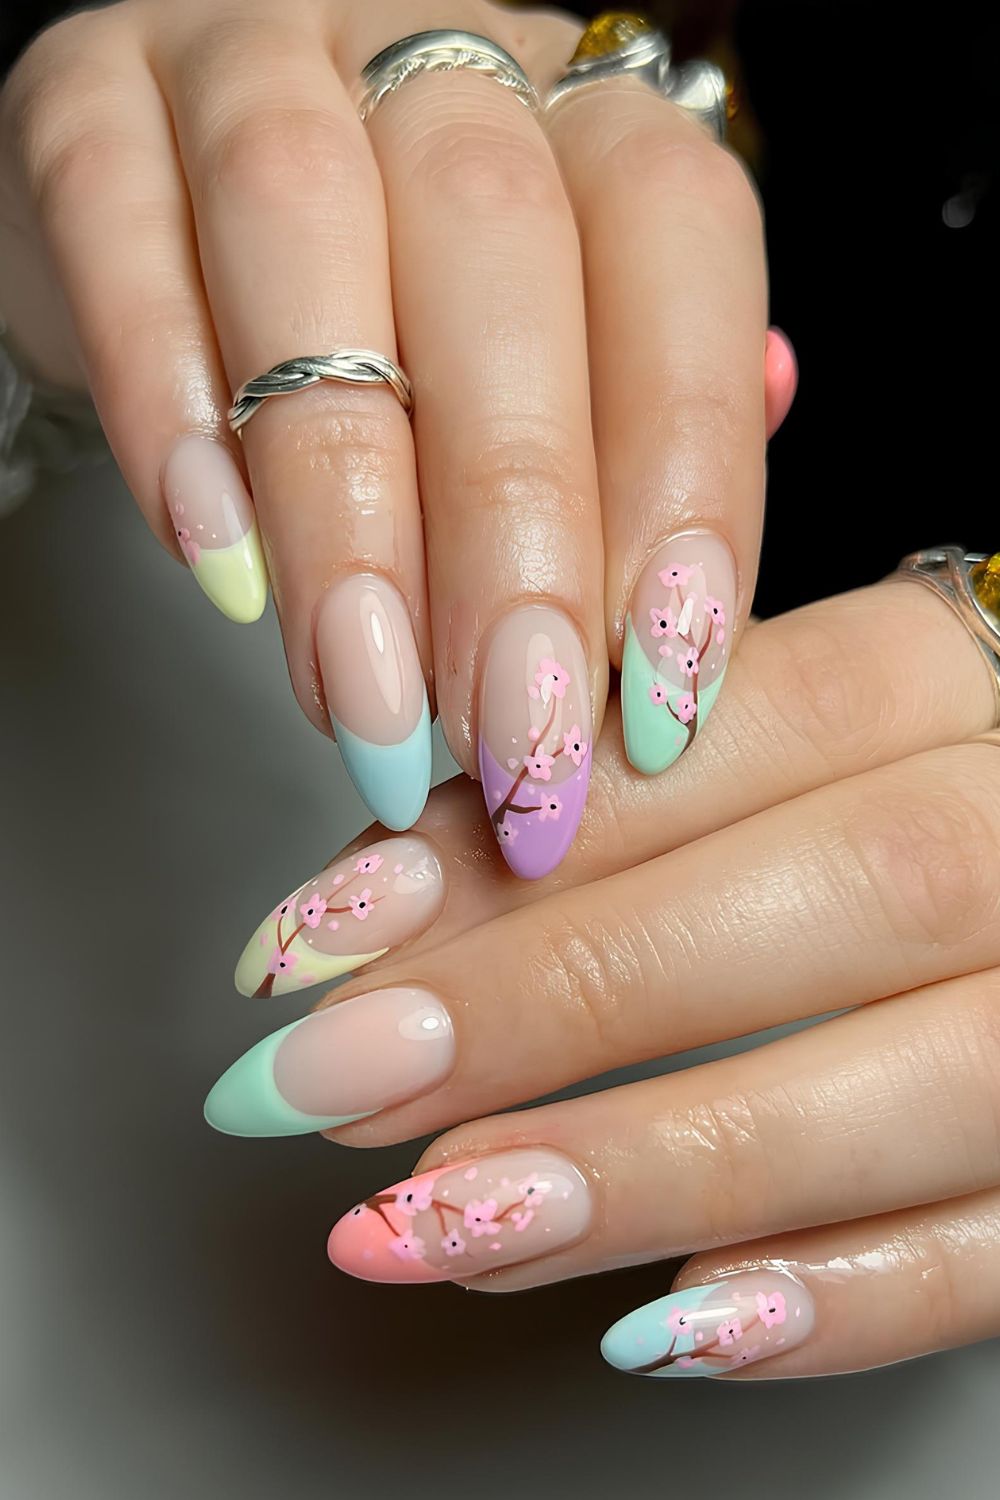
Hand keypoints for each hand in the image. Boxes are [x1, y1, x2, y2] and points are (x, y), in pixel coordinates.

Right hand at [0, 0, 792, 862]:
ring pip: (303, 235)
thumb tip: (696, 617)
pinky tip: (221, 569)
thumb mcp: (551, 369)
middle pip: (495, 248)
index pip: (675, 247)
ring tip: (367, 697)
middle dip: (512, 525)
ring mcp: (253, 56)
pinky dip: (169, 409)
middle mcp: (432, 59)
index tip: (662, 687)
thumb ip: (628, 457)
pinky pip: (117, 230)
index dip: (684, 474)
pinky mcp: (88, 103)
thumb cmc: (402, 317)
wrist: (185, 207)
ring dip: (345, 502)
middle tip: (512, 727)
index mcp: (582, 114)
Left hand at [206, 571, 999, 1377]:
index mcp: (953, 686)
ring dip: (662, 1161)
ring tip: (444, 1222)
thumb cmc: (863, 814)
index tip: (331, 934)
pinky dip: (841, 1296)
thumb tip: (386, 902)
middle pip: (854, 886)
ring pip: (935, 1077)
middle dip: (571, 993)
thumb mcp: (746, 762)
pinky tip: (662, 1323)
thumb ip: (594, 799)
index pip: (747, 721)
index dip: (533, 830)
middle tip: (343, 1082)